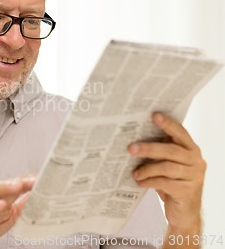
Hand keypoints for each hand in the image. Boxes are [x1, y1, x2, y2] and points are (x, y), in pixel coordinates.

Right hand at [0, 176, 34, 248]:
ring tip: (19, 186)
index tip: (45, 180)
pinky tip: (0, 204)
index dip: (29, 183)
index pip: (15, 186)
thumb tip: (31, 201)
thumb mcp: (3, 221)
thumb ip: (17, 211)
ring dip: (5, 186)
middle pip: (5, 184)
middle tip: (35, 180)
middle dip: (21, 181)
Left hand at [128, 113, 204, 239]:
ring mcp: (194, 177)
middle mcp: (196, 161)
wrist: (184, 212)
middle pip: (171, 150)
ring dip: (147, 169)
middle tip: (131, 148)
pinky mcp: (188, 192)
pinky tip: (140, 182)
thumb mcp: (168, 164)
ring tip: (134, 172)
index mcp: (192, 150)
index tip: (154, 115)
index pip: (181, 133)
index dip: (168, 124)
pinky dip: (149, 182)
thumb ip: (161, 151)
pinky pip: (165, 183)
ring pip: (167, 167)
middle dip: (149, 148)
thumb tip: (135, 139)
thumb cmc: (173, 182)